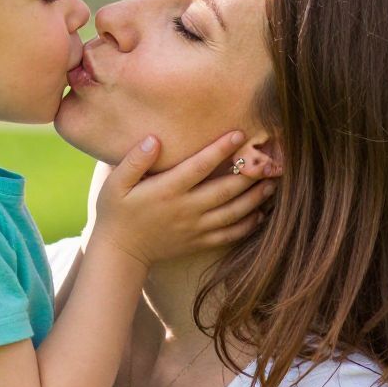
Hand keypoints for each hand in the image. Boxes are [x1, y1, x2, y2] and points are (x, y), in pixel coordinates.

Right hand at [93, 130, 277, 269]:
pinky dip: (248, 225)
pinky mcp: (199, 242)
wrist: (120, 252)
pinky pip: (229, 235)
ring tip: (272, 183)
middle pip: (226, 189)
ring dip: (255, 198)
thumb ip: (133, 161)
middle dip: (250, 173)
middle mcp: (186, 209)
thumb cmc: (116, 213)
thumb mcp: (115, 184)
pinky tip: (261, 214)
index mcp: (168, 191)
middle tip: (270, 159)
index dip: (221, 149)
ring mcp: (195, 228)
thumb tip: (154, 140)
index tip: (240, 133)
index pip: (200, 166)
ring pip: (233, 213)